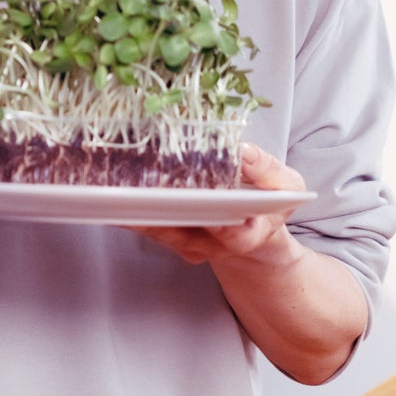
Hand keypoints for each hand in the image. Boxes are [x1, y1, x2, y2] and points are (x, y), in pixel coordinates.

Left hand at [129, 144, 307, 266]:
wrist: (252, 229)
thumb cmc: (269, 202)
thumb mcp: (285, 184)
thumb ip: (267, 169)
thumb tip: (241, 150)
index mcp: (248, 234)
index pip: (233, 235)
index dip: (215, 223)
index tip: (199, 204)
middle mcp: (214, 246)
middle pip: (184, 231)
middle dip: (161, 209)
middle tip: (139, 187)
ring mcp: (188, 244)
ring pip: (158, 228)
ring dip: (136, 206)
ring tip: (115, 183)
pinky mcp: (167, 236)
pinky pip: (145, 223)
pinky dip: (128, 205)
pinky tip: (110, 187)